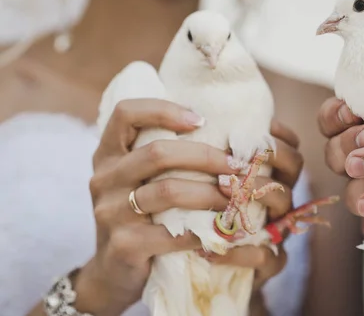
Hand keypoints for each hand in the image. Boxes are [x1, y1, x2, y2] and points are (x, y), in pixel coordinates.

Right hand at [74, 99, 301, 314]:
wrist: (112, 274)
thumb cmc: (139, 217)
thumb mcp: (138, 182)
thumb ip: (161, 158)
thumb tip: (223, 133)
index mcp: (108, 154)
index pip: (126, 113)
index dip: (163, 109)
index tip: (202, 120)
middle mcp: (104, 178)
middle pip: (157, 153)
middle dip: (206, 156)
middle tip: (239, 166)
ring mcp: (109, 213)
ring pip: (168, 191)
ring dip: (211, 193)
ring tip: (238, 197)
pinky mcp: (124, 245)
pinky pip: (171, 234)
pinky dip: (204, 231)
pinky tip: (226, 232)